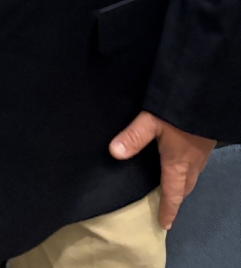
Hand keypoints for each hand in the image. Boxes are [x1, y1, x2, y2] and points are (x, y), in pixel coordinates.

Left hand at [109, 110, 215, 229]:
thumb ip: (133, 137)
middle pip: (185, 187)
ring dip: (183, 184)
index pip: (173, 193)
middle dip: (177, 198)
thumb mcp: (150, 121)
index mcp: (178, 163)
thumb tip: (113, 153)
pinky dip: (189, 171)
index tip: (165, 224)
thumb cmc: (177, 111)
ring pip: (193, 175)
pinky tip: (182, 162)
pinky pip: (197, 165)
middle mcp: (192, 162)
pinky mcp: (205, 142)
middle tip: (167, 206)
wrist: (205, 95)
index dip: (168, 209)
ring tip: (173, 186)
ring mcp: (202, 152)